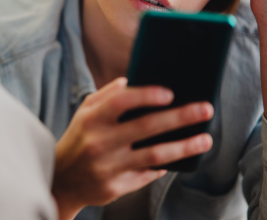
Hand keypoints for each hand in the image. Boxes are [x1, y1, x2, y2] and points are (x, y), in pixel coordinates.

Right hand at [52, 77, 213, 219]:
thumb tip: (131, 80)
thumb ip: (107, 95)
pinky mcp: (116, 187)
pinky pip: (147, 174)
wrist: (60, 179)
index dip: (147, 95)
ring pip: (155, 155)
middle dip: (180, 117)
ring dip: (184, 146)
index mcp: (92, 119)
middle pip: (147, 127)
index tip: (170, 93)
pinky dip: (164, 166)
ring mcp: (109, 167)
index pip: (122, 101)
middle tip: (205, 110)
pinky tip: (179, 158)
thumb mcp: (84, 112)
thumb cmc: (78, 138)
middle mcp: (100, 143)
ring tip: (205, 139)